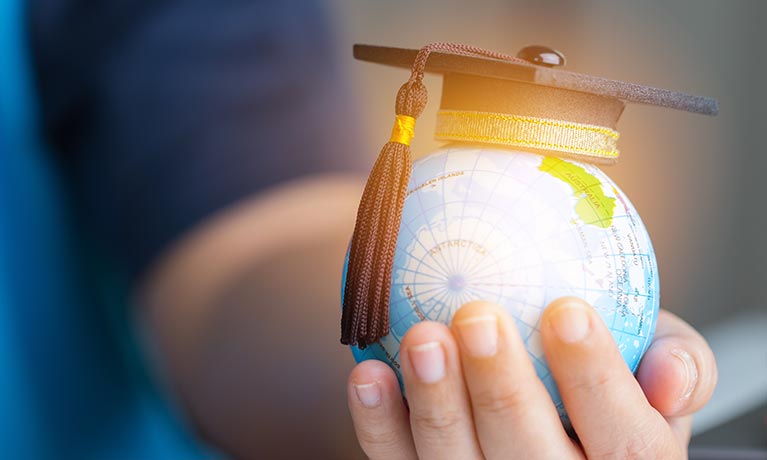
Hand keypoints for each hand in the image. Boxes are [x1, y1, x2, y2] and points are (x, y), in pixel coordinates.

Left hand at [346, 298, 716, 458]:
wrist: (566, 437)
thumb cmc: (613, 394)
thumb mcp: (662, 377)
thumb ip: (680, 367)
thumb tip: (668, 372)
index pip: (623, 437)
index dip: (594, 376)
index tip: (565, 309)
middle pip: (528, 454)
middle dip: (501, 385)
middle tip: (478, 316)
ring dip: (436, 402)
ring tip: (422, 337)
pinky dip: (381, 426)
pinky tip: (367, 376)